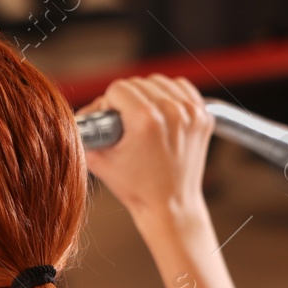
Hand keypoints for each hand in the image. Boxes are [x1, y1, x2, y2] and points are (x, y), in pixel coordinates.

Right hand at [79, 75, 213, 227]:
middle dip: (126, 100)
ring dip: (146, 95)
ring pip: (158, 82)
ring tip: (142, 118)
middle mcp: (172, 112)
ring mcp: (191, 113)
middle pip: (137, 83)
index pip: (118, 89)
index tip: (111, 121)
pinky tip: (161, 113)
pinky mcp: (202, 116)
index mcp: (146, 120)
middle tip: (124, 123)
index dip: (108, 105)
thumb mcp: (99, 161)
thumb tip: (84, 113)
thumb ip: (87, 132)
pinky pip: (181, 87)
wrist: (170, 205)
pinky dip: (169, 95)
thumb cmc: (136, 188)